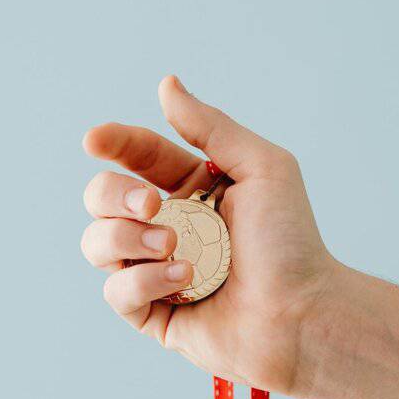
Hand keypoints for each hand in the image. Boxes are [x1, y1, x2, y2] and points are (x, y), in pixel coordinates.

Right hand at [81, 75, 337, 392]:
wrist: (303, 313)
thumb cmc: (291, 242)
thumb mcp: (262, 167)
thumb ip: (211, 127)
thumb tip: (167, 85)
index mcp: (191, 188)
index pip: (138, 156)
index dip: (112, 143)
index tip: (95, 140)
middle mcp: (167, 225)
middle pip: (102, 196)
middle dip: (114, 194)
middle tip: (153, 206)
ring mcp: (155, 270)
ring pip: (97, 242)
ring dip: (128, 239)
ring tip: (173, 247)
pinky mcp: (152, 312)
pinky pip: (116, 290)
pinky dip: (144, 281)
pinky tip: (185, 280)